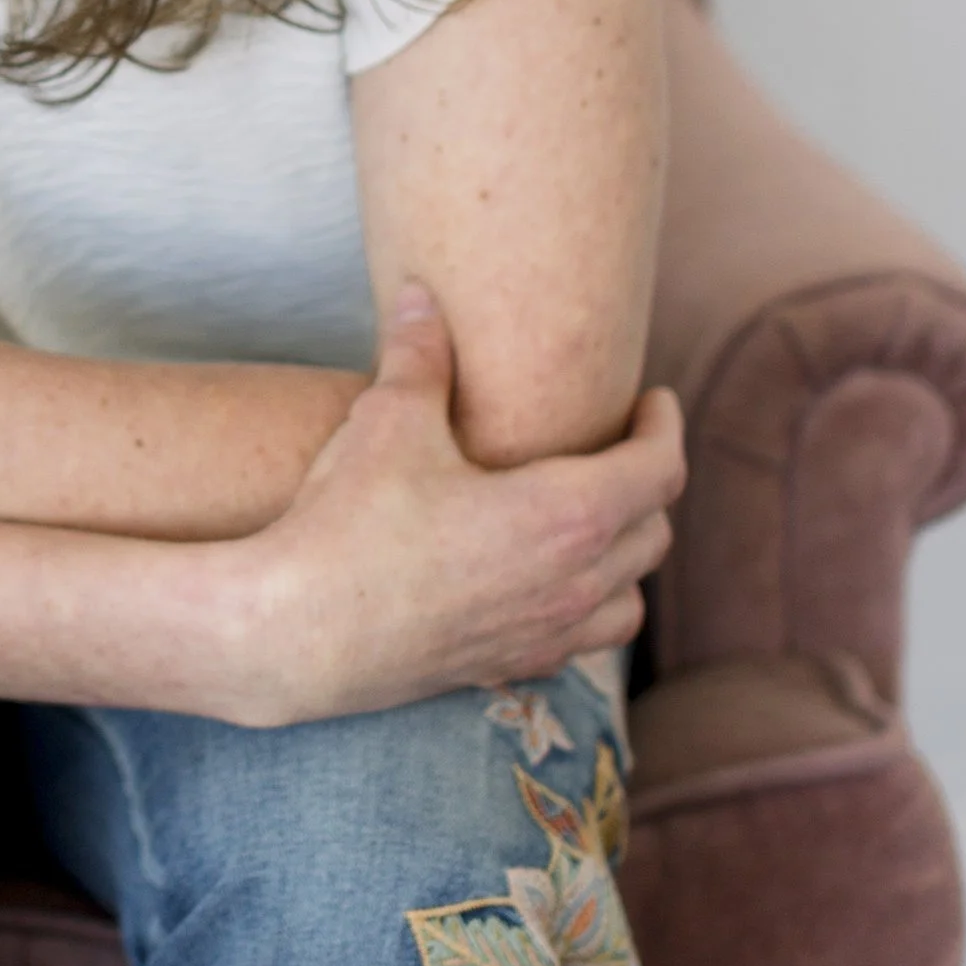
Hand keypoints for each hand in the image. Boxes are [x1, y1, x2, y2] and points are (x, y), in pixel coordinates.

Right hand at [215, 285, 683, 727]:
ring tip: (595, 522)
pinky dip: (585, 609)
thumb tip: (420, 297)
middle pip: (654, 530)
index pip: (659, 469)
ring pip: (630, 597)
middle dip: (647, 482)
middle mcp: (574, 580)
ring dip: (626, 555)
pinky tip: (545, 585)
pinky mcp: (510, 668)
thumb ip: (418, 354)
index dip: (663, 426)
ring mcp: (546, 633)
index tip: (652, 400)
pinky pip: (582, 642)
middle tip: (616, 446)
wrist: (302, 631)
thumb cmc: (354, 524)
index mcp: (568, 514)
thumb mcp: (388, 421)